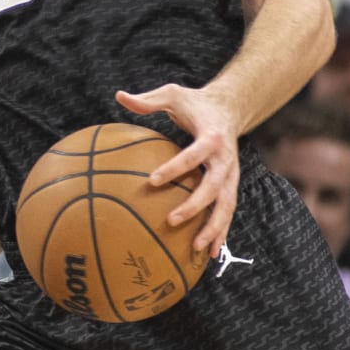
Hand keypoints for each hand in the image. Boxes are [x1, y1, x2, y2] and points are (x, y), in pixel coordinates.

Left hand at [115, 85, 239, 257]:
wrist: (229, 109)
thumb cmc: (195, 103)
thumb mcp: (173, 94)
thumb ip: (148, 100)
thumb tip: (119, 95)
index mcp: (211, 137)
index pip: (193, 155)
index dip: (174, 168)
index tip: (152, 180)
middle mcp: (225, 159)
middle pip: (214, 186)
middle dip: (196, 205)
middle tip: (171, 220)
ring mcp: (231, 175)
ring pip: (226, 205)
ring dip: (214, 228)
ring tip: (196, 249)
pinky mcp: (230, 186)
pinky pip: (227, 212)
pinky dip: (220, 233)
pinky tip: (210, 254)